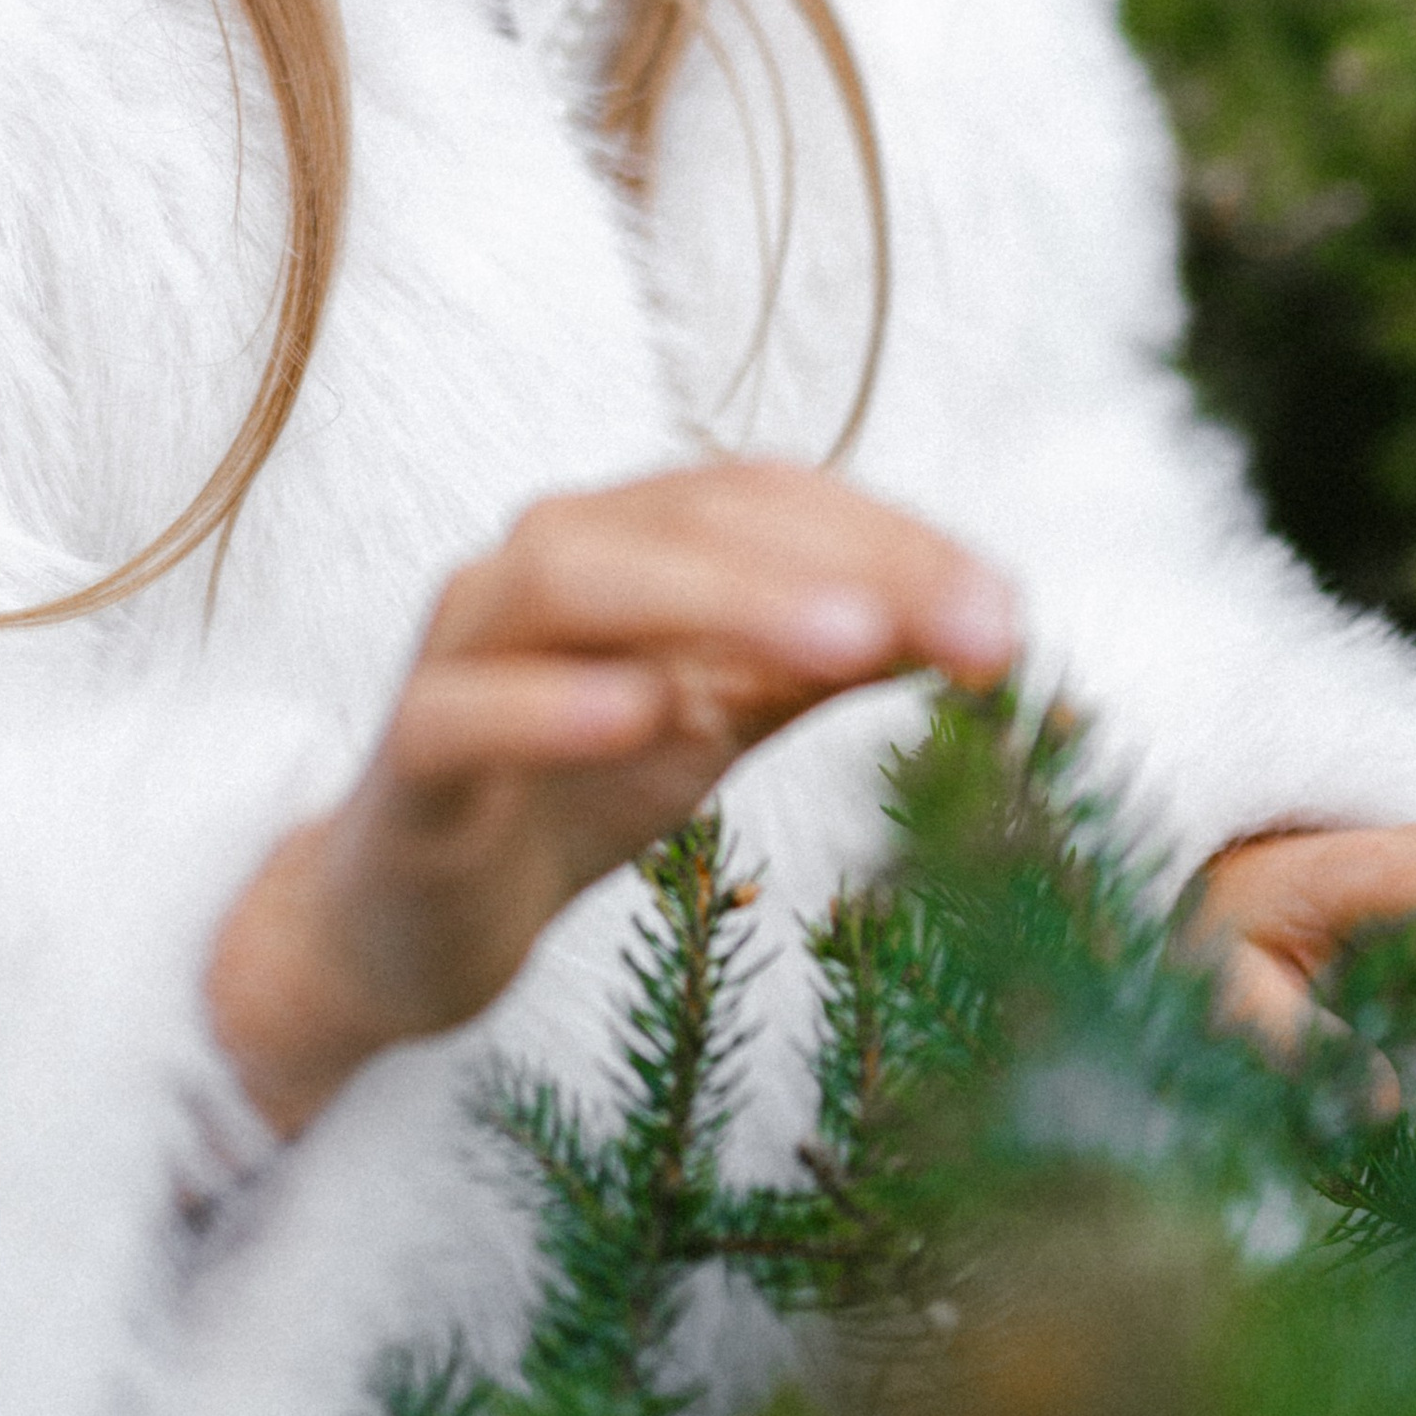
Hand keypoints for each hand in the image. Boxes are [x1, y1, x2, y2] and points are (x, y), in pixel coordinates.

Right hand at [206, 460, 1018, 1138]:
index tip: (1008, 616)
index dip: (894, 538)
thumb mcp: (724, 714)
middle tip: (970, 628)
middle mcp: (539, 563)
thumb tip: (985, 613)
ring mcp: (461, 649)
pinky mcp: (408, 757)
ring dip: (715, 598)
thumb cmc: (576, 785)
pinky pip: (462, 710)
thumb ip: (828, 656)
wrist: (411, 919)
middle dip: (839, 563)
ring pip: (566, 578)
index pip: (766, 496)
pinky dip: (550, 704)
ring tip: (846, 641)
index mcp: (626, 538)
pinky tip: (644, 712)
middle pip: (685, 517)